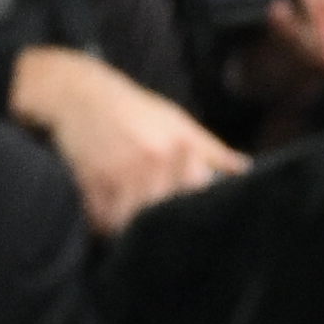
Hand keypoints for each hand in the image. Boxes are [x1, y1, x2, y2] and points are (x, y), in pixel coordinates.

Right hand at [11, 46, 237, 233]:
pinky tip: (109, 212)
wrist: (79, 94)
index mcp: (179, 147)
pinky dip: (105, 223)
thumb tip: (244, 170)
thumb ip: (211, 150)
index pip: (198, 195)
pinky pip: (102, 221)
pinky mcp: (91, 185)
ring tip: (133, 222)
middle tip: (163, 229)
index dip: (196, 211)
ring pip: (132, 224)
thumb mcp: (177, 122)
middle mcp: (152, 162)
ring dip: (131, 227)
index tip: (195, 219)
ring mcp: (120, 175)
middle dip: (162, 225)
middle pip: (163, 216)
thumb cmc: (133, 109)